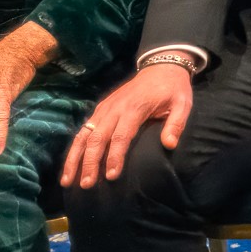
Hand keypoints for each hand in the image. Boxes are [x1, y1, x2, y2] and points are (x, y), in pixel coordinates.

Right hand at [62, 62, 195, 187]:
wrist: (160, 66)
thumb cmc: (173, 88)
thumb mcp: (183, 103)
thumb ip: (176, 123)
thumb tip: (169, 145)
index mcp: (135, 107)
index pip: (121, 136)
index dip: (115, 156)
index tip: (111, 176)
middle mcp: (115, 108)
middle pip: (98, 138)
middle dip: (90, 163)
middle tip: (87, 185)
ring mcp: (104, 108)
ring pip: (84, 135)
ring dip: (75, 158)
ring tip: (68, 181)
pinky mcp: (100, 109)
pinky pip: (84, 130)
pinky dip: (75, 148)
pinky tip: (70, 166)